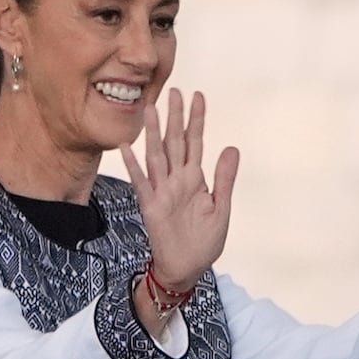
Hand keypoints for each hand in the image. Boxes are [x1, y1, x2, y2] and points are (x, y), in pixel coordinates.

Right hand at [120, 88, 238, 291]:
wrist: (187, 268)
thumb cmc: (204, 240)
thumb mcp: (221, 208)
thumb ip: (224, 178)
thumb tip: (231, 147)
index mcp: (194, 178)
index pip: (195, 142)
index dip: (196, 120)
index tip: (198, 96)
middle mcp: (176, 180)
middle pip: (174, 142)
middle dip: (174, 117)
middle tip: (173, 90)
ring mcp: (162, 191)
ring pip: (156, 156)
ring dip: (153, 133)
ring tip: (150, 109)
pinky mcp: (151, 206)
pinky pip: (141, 182)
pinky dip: (133, 165)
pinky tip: (126, 147)